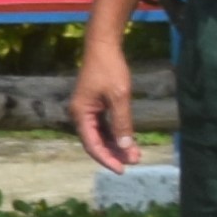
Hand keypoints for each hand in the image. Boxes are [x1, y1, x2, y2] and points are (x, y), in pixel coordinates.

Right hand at [71, 30, 138, 170]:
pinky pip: (104, 126)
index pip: (92, 144)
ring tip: (135, 154)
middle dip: (114, 153)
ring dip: (116, 145)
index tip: (122, 169)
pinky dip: (115, 134)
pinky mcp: (94, 106)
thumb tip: (126, 147)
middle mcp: (81, 115)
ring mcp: (87, 111)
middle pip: (96, 142)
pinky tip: (128, 140)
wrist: (103, 47)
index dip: (107, 158)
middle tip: (134, 162)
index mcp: (81, 114)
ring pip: (101, 135)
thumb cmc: (109, 69)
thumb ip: (122, 123)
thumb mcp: (119, 97)